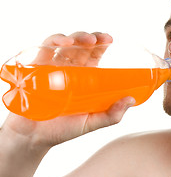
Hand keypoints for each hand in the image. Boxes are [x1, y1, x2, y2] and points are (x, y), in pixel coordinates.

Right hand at [1, 32, 135, 148]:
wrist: (33, 139)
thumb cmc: (62, 130)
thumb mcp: (91, 123)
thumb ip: (111, 114)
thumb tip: (131, 99)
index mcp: (83, 78)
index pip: (94, 55)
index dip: (102, 44)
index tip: (111, 40)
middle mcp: (68, 69)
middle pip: (81, 46)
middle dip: (93, 38)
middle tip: (103, 39)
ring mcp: (52, 67)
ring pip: (65, 44)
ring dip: (77, 37)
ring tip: (88, 40)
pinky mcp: (36, 68)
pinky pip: (45, 49)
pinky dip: (55, 41)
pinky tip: (65, 43)